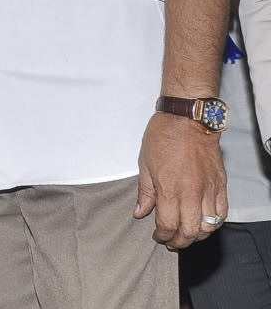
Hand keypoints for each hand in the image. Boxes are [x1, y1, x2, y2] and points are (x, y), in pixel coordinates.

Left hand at [135, 113, 227, 248]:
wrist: (188, 120)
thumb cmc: (163, 138)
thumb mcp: (144, 163)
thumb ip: (145, 192)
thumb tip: (140, 213)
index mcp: (169, 189)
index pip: (168, 225)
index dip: (162, 235)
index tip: (157, 236)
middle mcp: (191, 194)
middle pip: (189, 231)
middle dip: (179, 241)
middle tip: (171, 242)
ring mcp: (209, 191)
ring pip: (208, 226)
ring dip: (197, 235)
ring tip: (187, 235)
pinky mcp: (221, 185)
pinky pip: (222, 213)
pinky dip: (214, 223)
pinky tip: (204, 223)